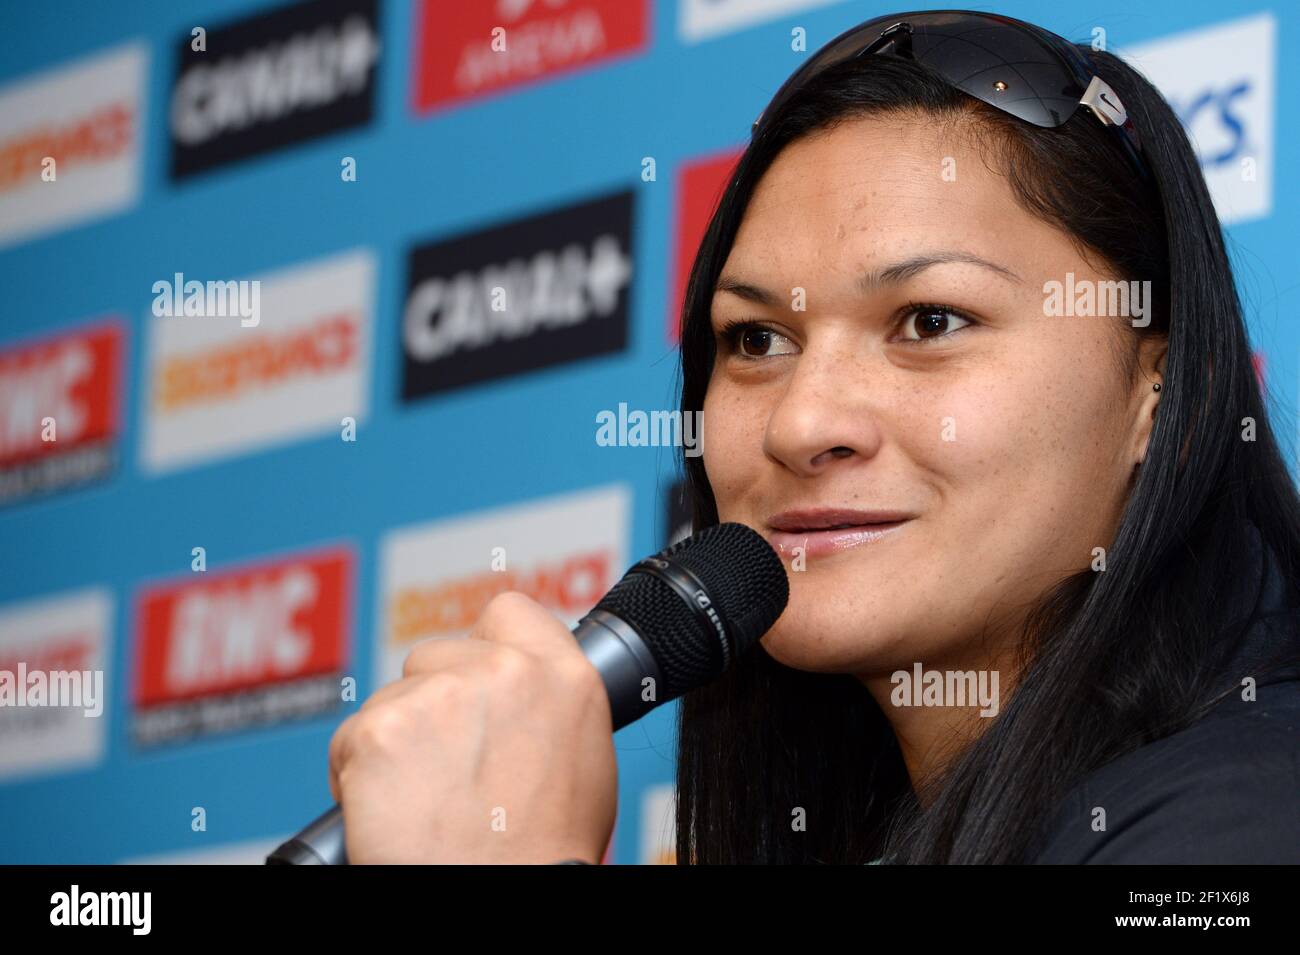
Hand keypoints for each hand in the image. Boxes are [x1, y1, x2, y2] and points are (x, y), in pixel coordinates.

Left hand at [328, 591, 617, 862]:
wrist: (501, 900)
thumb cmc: (543, 854)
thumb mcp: (585, 761)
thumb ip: (549, 705)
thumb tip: (524, 687)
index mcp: (564, 677)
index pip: (507, 613)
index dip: (483, 648)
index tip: (472, 677)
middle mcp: (505, 672)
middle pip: (436, 655)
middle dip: (432, 703)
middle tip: (446, 767)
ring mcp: (440, 696)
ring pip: (392, 698)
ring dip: (397, 741)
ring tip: (423, 801)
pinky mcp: (382, 730)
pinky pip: (352, 738)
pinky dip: (360, 775)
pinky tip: (393, 812)